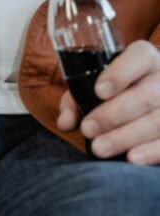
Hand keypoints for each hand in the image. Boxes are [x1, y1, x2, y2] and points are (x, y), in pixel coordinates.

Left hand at [57, 40, 159, 164]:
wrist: (145, 103)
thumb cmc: (117, 92)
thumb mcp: (96, 86)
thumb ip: (77, 99)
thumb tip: (65, 122)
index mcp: (146, 59)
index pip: (140, 57)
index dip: (120, 73)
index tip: (99, 92)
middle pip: (147, 94)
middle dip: (114, 114)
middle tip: (88, 129)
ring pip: (157, 121)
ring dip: (126, 136)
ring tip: (100, 148)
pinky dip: (151, 151)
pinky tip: (131, 158)